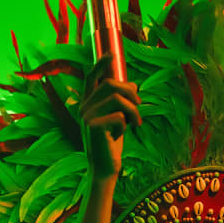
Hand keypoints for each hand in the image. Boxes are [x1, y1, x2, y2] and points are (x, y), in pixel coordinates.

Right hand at [80, 53, 141, 177]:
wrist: (105, 168)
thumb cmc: (112, 144)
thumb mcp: (118, 120)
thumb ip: (121, 103)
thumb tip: (133, 85)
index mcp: (88, 104)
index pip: (91, 77)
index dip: (101, 64)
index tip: (112, 55)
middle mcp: (84, 107)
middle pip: (110, 84)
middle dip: (130, 92)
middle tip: (139, 105)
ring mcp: (86, 116)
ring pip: (117, 99)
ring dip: (132, 110)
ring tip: (136, 123)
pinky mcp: (93, 127)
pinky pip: (118, 116)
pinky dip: (125, 125)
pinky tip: (120, 136)